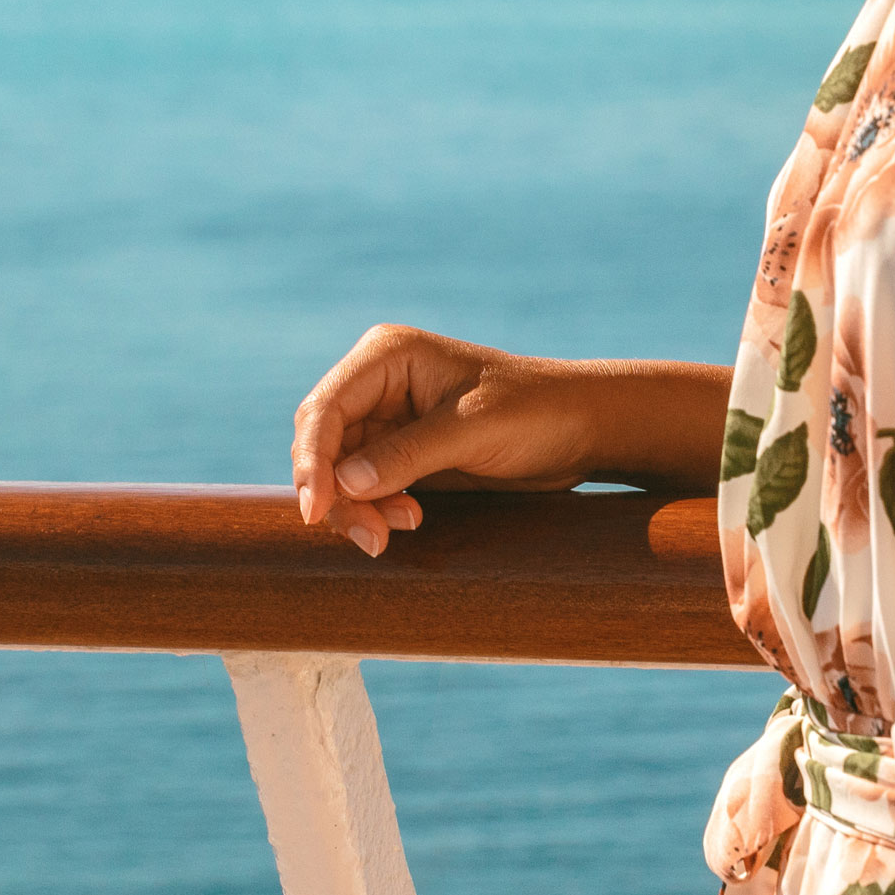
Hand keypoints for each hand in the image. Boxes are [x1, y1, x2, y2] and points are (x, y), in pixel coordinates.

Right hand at [288, 323, 600, 555]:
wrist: (583, 428)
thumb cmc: (534, 411)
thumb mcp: (471, 430)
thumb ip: (405, 455)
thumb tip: (342, 485)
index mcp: (387, 356)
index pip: (324, 408)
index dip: (312, 460)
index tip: (317, 511)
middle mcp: (378, 384)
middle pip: (324, 445)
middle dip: (338, 494)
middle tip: (372, 537)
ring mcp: (389, 420)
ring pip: (339, 472)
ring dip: (358, 508)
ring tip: (397, 532)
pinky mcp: (403, 454)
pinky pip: (366, 487)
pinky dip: (376, 510)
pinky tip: (410, 521)